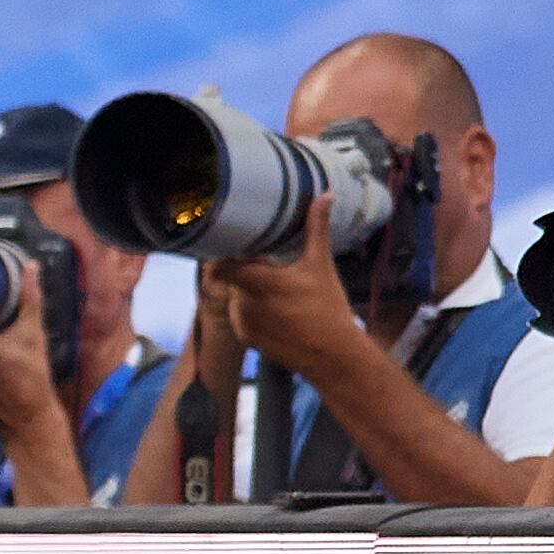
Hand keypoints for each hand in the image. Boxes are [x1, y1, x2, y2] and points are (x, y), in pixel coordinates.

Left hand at [216, 209, 367, 376]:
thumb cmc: (327, 309)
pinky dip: (253, 310)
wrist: (332, 356)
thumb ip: (316, 230)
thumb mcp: (321, 266)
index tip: (233, 245)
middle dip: (247, 271)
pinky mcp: (244, 338)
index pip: (220, 264)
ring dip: (250, 291)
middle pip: (233, 278)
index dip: (222, 254)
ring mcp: (242, 322)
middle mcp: (243, 303)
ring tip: (277, 291)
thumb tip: (325, 197)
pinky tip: (277, 311)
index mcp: (259, 283)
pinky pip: (240, 315)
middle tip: (267, 266)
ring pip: (236, 296)